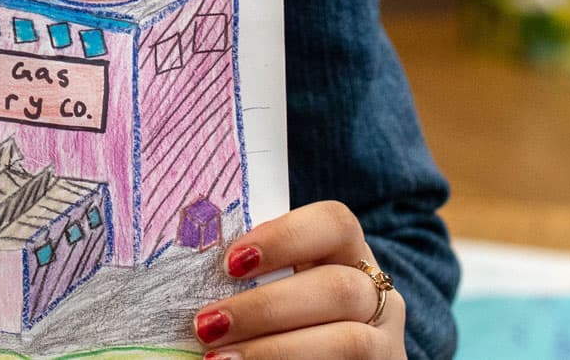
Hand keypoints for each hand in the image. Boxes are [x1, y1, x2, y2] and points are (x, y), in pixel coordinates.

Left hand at [192, 201, 406, 359]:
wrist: (314, 355)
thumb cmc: (280, 316)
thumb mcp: (274, 285)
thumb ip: (249, 276)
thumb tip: (184, 274)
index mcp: (346, 252)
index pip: (334, 223)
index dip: (283, 238)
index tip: (230, 263)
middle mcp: (375, 291)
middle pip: (337, 289)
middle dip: (266, 309)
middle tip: (207, 325)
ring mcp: (384, 340)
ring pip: (347, 340)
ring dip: (275, 350)